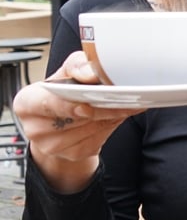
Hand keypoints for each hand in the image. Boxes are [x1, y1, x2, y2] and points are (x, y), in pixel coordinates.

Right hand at [13, 51, 143, 192]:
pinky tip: (118, 115)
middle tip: (126, 96)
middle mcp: (35, 127)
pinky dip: (112, 125)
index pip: (48, 103)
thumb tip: (90, 72)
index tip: (91, 102)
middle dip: (103, 106)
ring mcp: (52, 145)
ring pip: (91, 129)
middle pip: (76, 118)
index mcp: (27, 102)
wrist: (62, 119)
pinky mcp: (73, 154)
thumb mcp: (67, 71)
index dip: (71, 104)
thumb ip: (77, 65)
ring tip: (127, 102)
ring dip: (113, 115)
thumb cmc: (63, 91)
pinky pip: (99, 139)